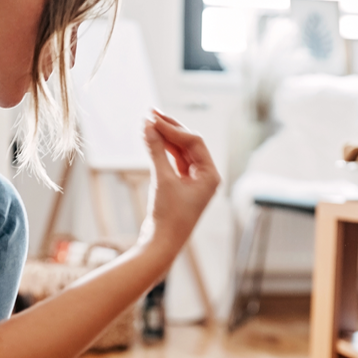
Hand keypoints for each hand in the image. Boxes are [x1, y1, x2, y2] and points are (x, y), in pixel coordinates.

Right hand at [139, 110, 220, 254]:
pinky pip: (173, 162)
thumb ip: (156, 150)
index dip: (173, 129)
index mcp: (211, 175)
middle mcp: (206, 176)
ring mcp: (194, 181)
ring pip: (180, 152)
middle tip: (150, 113)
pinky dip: (162, 151)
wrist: (161, 244)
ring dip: (164, 138)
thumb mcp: (162, 179)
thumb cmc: (168, 216)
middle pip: (188, 144)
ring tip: (147, 123)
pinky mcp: (181, 187)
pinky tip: (150, 139)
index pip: (194, 142)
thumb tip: (147, 126)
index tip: (153, 119)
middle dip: (169, 129)